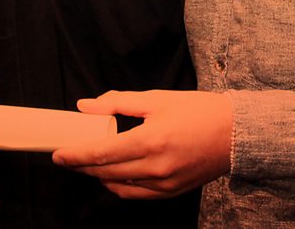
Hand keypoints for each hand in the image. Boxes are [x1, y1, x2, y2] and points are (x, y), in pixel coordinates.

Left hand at [51, 90, 232, 198]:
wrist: (237, 133)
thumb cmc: (199, 111)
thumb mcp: (156, 99)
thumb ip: (118, 103)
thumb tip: (86, 106)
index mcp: (151, 139)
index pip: (101, 153)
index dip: (75, 156)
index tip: (57, 154)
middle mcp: (156, 166)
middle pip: (105, 172)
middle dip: (81, 166)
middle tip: (66, 157)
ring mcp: (165, 183)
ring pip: (118, 186)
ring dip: (97, 177)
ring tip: (86, 164)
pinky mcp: (172, 191)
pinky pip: (136, 194)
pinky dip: (118, 186)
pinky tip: (110, 176)